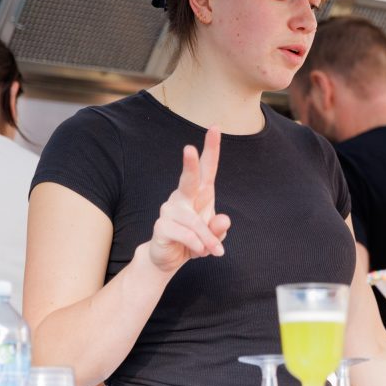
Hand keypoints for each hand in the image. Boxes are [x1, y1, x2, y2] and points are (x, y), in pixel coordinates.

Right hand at [147, 127, 231, 273]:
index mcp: (199, 193)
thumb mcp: (213, 236)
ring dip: (208, 239)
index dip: (211, 149)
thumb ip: (219, 229)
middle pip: (188, 179)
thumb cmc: (195, 240)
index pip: (206, 168)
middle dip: (189, 164)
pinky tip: (198, 252)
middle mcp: (182, 197)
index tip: (215, 128)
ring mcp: (169, 210)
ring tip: (214, 251)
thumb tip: (224, 220)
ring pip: (193, 221)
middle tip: (189, 148)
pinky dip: (197, 245)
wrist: (170, 258)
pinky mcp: (161, 225)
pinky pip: (184, 235)